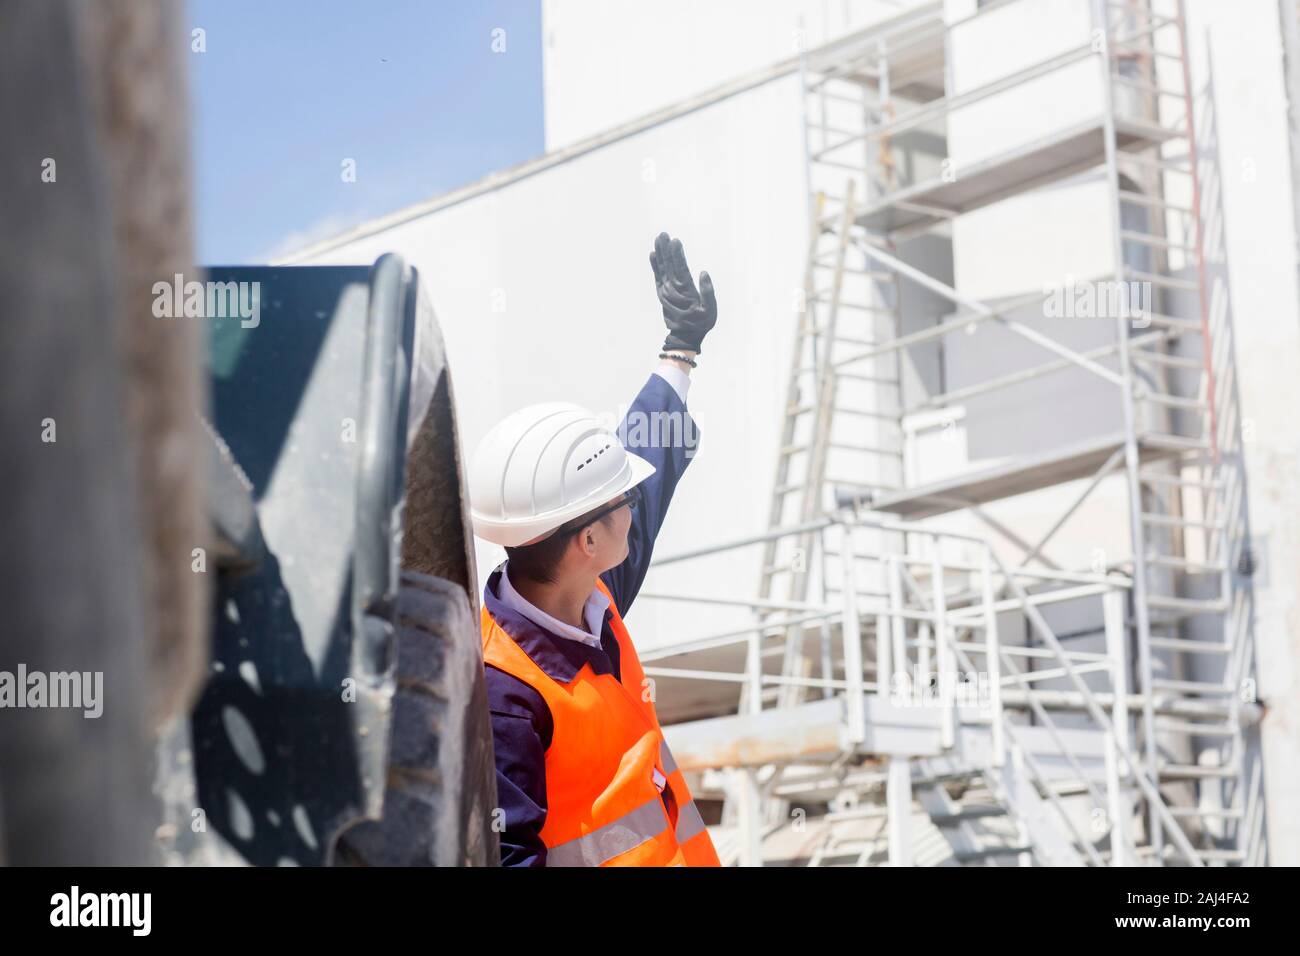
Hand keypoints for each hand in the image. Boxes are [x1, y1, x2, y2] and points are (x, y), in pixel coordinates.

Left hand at [649, 232, 716, 354]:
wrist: (685, 337)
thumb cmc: (701, 323)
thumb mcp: (710, 310)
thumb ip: (708, 291)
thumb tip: (703, 273)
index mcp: (686, 291)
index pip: (680, 268)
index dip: (677, 254)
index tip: (675, 241)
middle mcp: (673, 289)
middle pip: (669, 265)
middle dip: (666, 249)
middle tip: (663, 234)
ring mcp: (665, 291)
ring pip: (662, 268)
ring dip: (660, 253)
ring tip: (658, 239)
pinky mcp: (662, 294)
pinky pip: (657, 276)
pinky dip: (654, 265)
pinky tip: (652, 255)